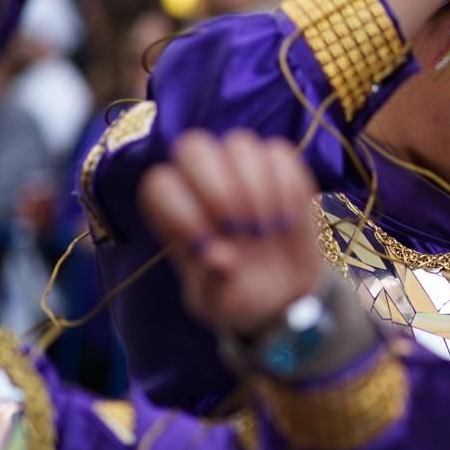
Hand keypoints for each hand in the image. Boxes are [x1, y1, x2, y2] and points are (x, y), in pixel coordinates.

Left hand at [138, 129, 321, 337]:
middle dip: (217, 185)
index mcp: (176, 216)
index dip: (180, 208)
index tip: (205, 244)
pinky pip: (280, 154)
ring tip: (267, 230)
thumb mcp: (218, 306)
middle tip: (238, 228)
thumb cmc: (240, 299)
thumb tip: (220, 258)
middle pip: (193, 147)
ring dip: (256, 187)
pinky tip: (289, 220)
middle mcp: (204, 186)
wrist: (286, 295)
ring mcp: (243, 172)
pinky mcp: (281, 171)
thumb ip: (212, 285)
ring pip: (240, 144)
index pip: (160, 185)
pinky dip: (287, 185)